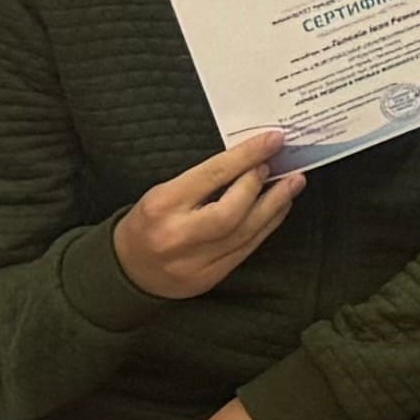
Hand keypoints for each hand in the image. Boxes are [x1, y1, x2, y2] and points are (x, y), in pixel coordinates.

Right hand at [111, 129, 304, 300]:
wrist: (126, 270)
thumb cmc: (148, 221)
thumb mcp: (162, 191)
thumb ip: (203, 179)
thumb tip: (250, 158)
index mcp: (161, 206)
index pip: (211, 176)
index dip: (246, 156)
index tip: (272, 140)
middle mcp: (177, 237)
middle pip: (231, 211)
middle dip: (260, 185)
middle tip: (279, 165)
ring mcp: (194, 263)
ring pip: (245, 233)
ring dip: (275, 205)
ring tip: (293, 183)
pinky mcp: (209, 279)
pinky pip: (246, 250)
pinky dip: (266, 226)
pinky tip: (279, 209)